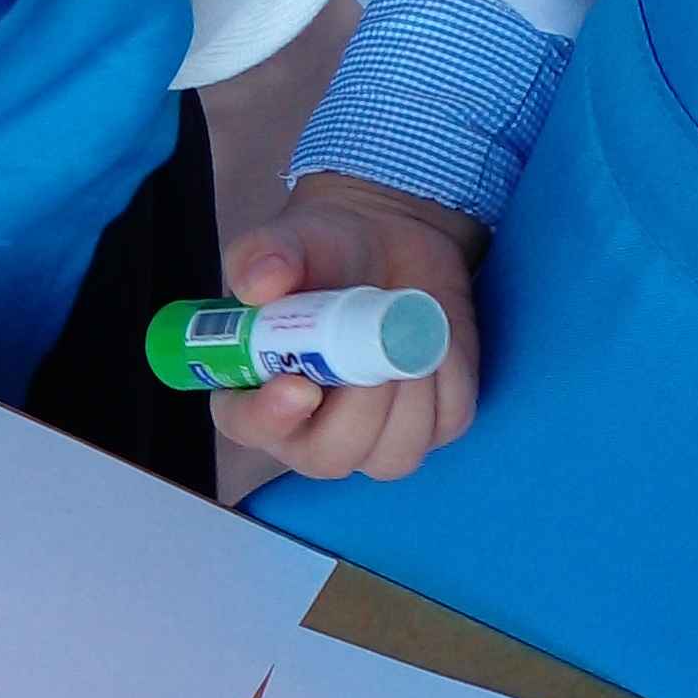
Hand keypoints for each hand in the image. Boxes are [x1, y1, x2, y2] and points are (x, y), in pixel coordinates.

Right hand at [211, 172, 485, 481]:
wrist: (387, 244)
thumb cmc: (323, 251)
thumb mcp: (285, 241)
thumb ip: (263, 257)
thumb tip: (260, 282)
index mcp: (253, 388)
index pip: (248, 425)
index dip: (270, 418)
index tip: (300, 386)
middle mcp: (308, 427)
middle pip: (330, 457)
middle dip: (361, 408)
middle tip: (375, 346)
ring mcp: (371, 437)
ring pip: (394, 456)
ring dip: (409, 396)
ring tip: (406, 333)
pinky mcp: (429, 425)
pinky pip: (446, 425)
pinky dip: (449, 382)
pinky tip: (433, 342)